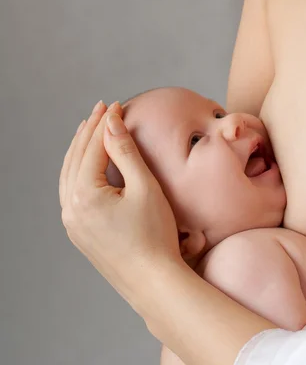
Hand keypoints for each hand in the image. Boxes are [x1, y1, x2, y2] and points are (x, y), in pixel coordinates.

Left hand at [59, 101, 181, 313]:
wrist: (154, 283)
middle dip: (89, 131)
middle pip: (75, 158)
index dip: (104, 123)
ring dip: (80, 149)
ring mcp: (72, 223)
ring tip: (90, 129)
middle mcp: (70, 209)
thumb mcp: (144, 187)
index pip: (92, 148)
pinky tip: (86, 164)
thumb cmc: (155, 235)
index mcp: (84, 196)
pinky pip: (71, 192)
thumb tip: (111, 122)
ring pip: (69, 175)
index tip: (116, 103)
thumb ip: (125, 152)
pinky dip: (78, 170)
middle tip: (102, 108)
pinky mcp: (79, 233)